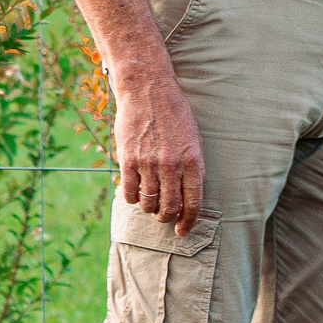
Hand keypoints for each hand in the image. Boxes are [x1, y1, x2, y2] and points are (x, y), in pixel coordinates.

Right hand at [115, 71, 205, 230]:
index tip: (182, 231)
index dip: (188, 222)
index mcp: (193, 161)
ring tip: (150, 201)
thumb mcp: (194, 139)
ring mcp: (148, 163)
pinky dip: (132, 198)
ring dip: (149, 208)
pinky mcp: (128, 159)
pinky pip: (129, 192)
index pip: (193, 203)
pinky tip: (135, 192)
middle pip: (169, 208)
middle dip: (167, 219)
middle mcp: (171, 165)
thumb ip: (192, 168)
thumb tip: (188, 198)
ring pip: (149, 203)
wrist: (148, 91)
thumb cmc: (174, 115)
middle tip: (164, 217)